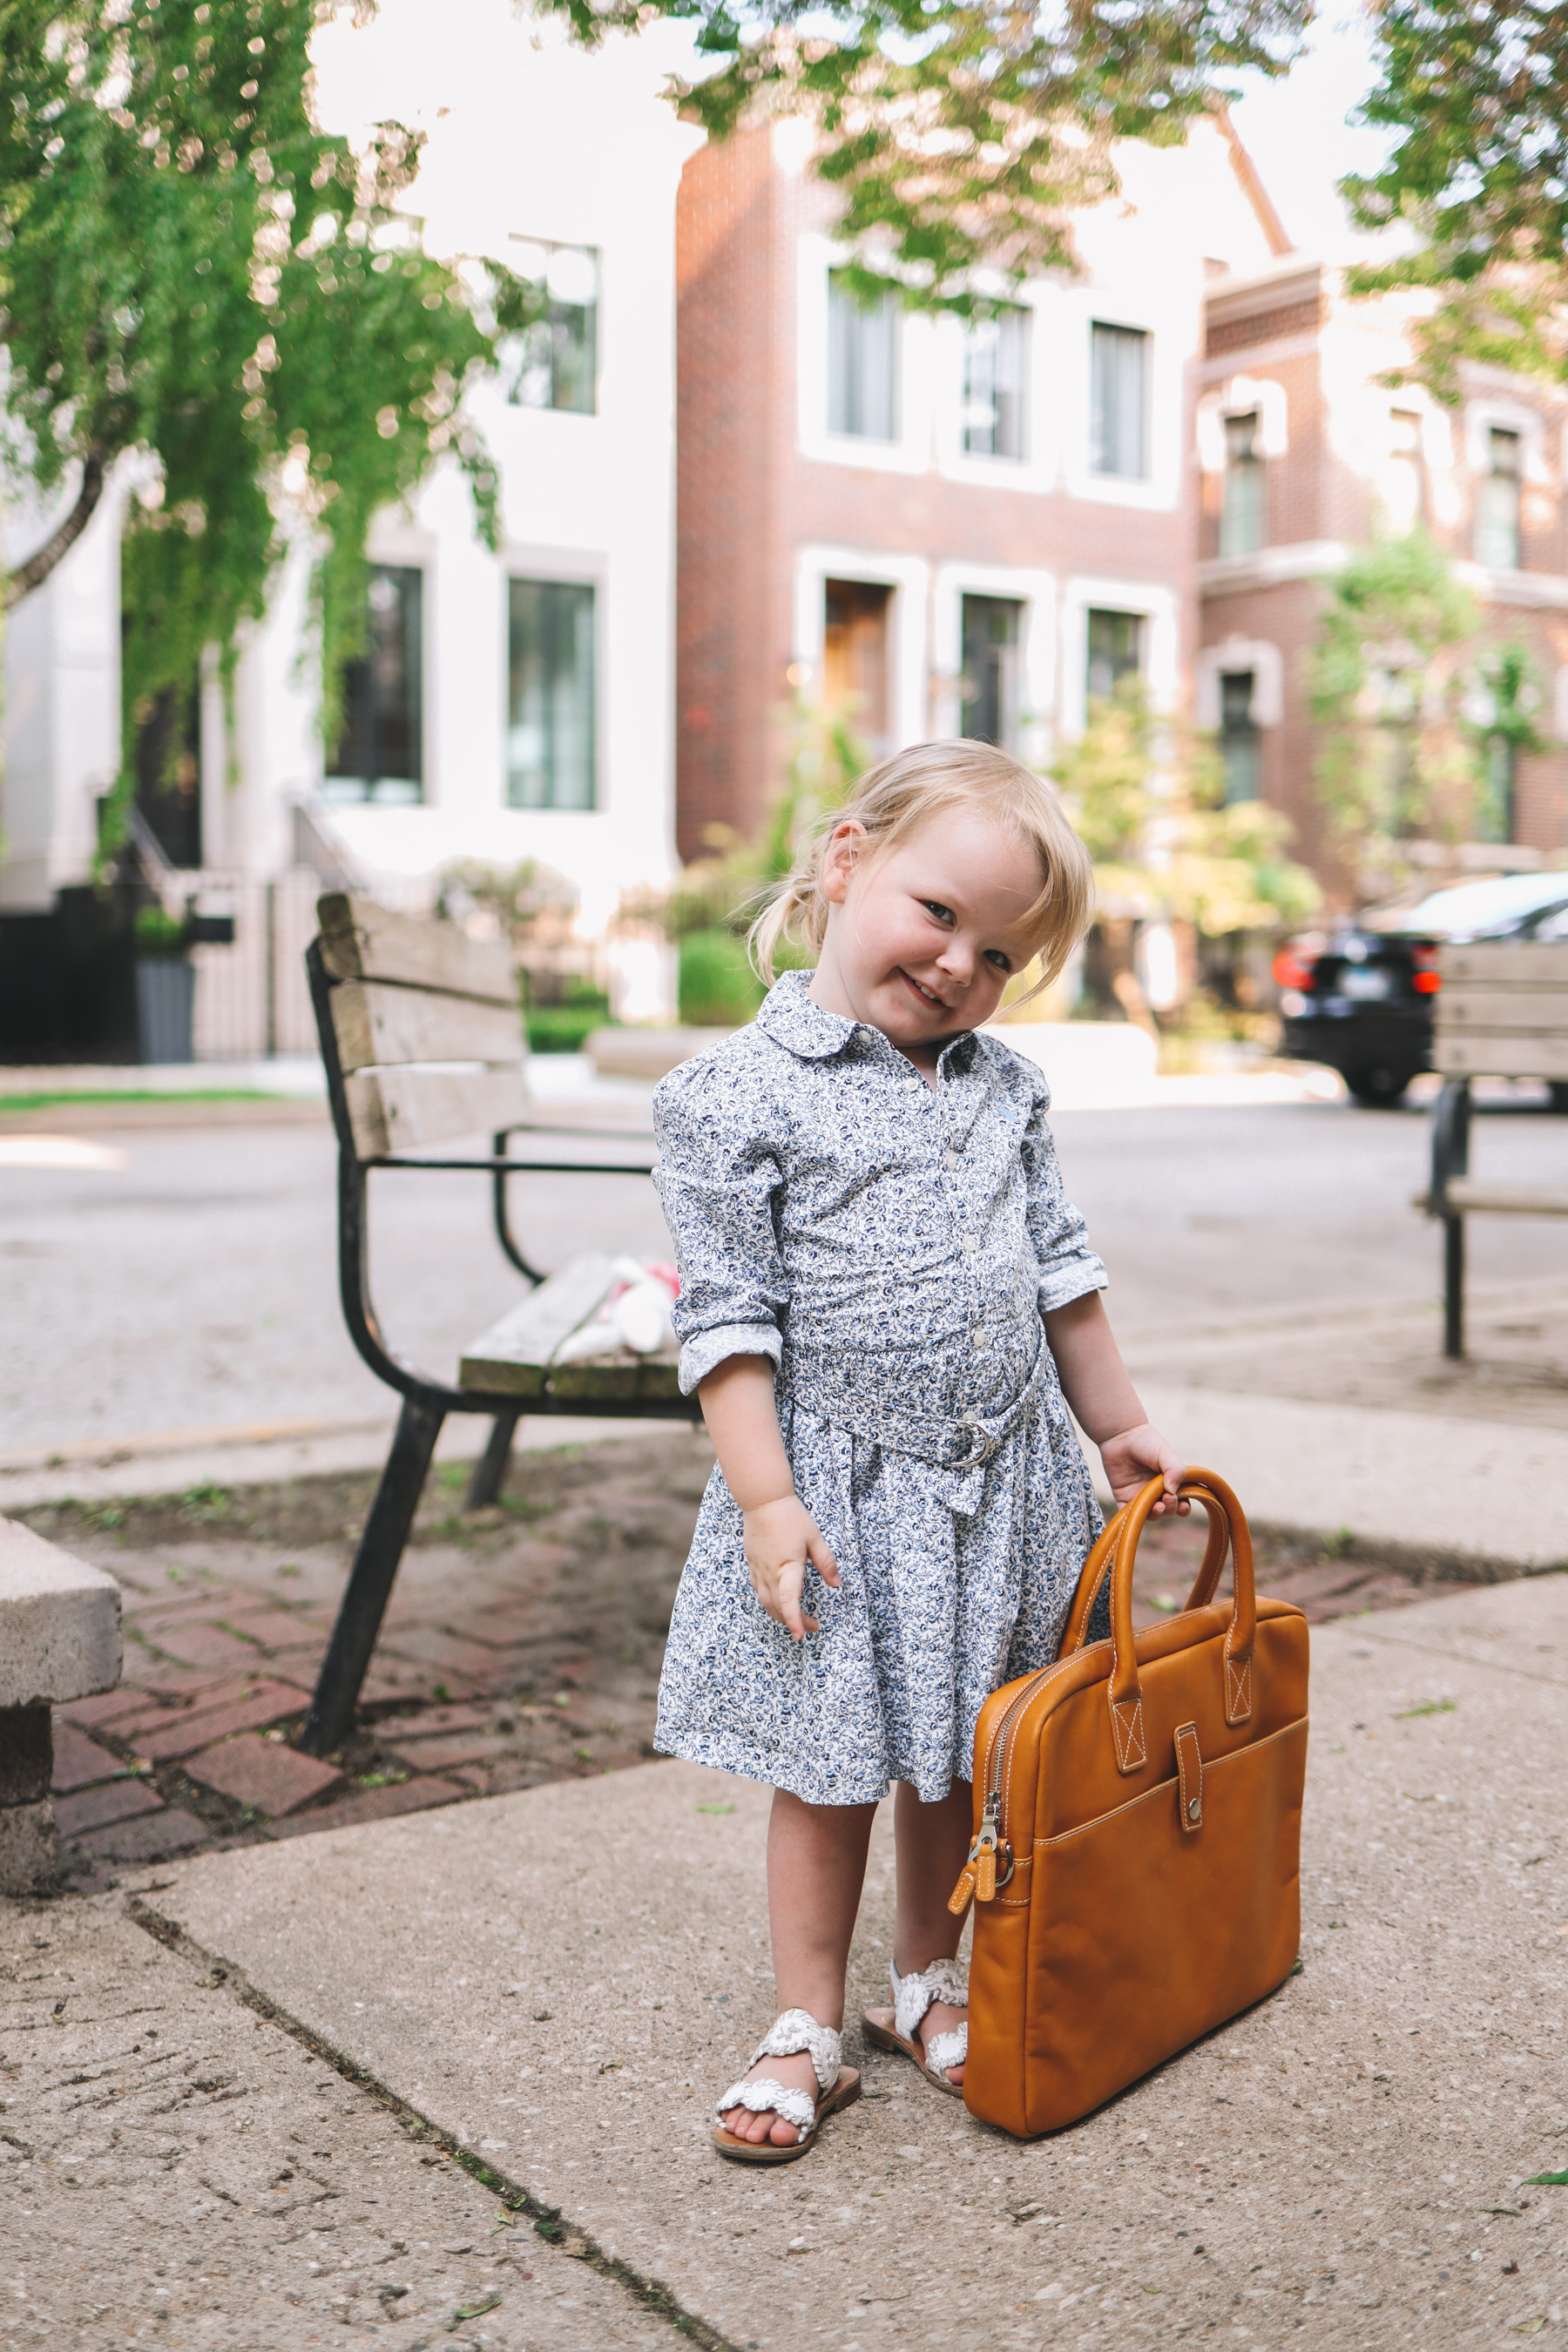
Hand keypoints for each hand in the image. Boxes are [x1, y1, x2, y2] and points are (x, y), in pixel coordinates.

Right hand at [742, 1495, 838, 1640]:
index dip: (795, 1621)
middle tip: (811, 1627)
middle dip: (794, 1622)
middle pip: (778, 1607)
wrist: (762, 1500)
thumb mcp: (815, 1538)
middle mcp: (770, 1572)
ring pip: (766, 1602)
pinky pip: (758, 1591)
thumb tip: (836, 1583)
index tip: (802, 1635)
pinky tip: (778, 1600)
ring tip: (796, 1619)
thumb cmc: (790, 1516)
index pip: (789, 1602)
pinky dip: (769, 1601)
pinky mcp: (752, 1565)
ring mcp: (758, 1570)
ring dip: (780, 1614)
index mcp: (787, 1567)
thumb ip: (826, 1562)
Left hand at [1099, 1423, 1187, 1515]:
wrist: (1120, 1436)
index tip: (1182, 1503)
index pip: (1182, 1502)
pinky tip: (1138, 1511)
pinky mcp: (1124, 1498)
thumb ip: (1175, 1470)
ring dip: (1156, 1514)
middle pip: (1168, 1511)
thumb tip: (1172, 1492)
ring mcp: (1141, 1496)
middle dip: (1171, 1508)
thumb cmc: (1147, 1443)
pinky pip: (1129, 1514)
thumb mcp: (1166, 1453)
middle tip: (1167, 1498)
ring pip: (1151, 1516)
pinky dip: (1134, 1517)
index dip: (1183, 1507)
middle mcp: (1157, 1493)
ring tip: (1158, 1506)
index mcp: (1171, 1483)